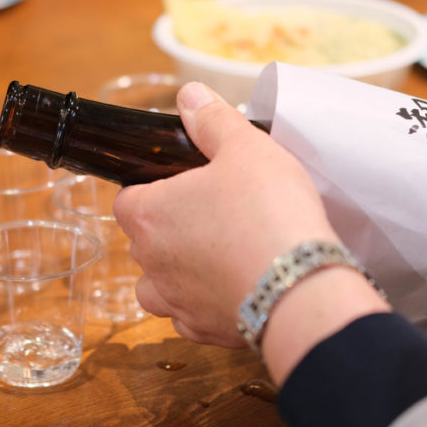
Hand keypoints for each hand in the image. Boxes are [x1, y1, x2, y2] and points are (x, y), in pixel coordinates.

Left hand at [113, 82, 340, 347]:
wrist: (300, 287)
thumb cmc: (267, 211)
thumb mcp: (245, 148)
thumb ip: (213, 120)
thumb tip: (189, 95)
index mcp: (148, 214)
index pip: (127, 198)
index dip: (152, 188)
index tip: (185, 184)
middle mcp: (150, 262)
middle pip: (142, 241)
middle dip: (168, 227)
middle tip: (213, 212)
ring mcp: (175, 302)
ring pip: (155, 287)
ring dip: (175, 272)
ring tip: (215, 256)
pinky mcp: (204, 331)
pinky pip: (188, 317)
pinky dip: (202, 304)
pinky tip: (232, 287)